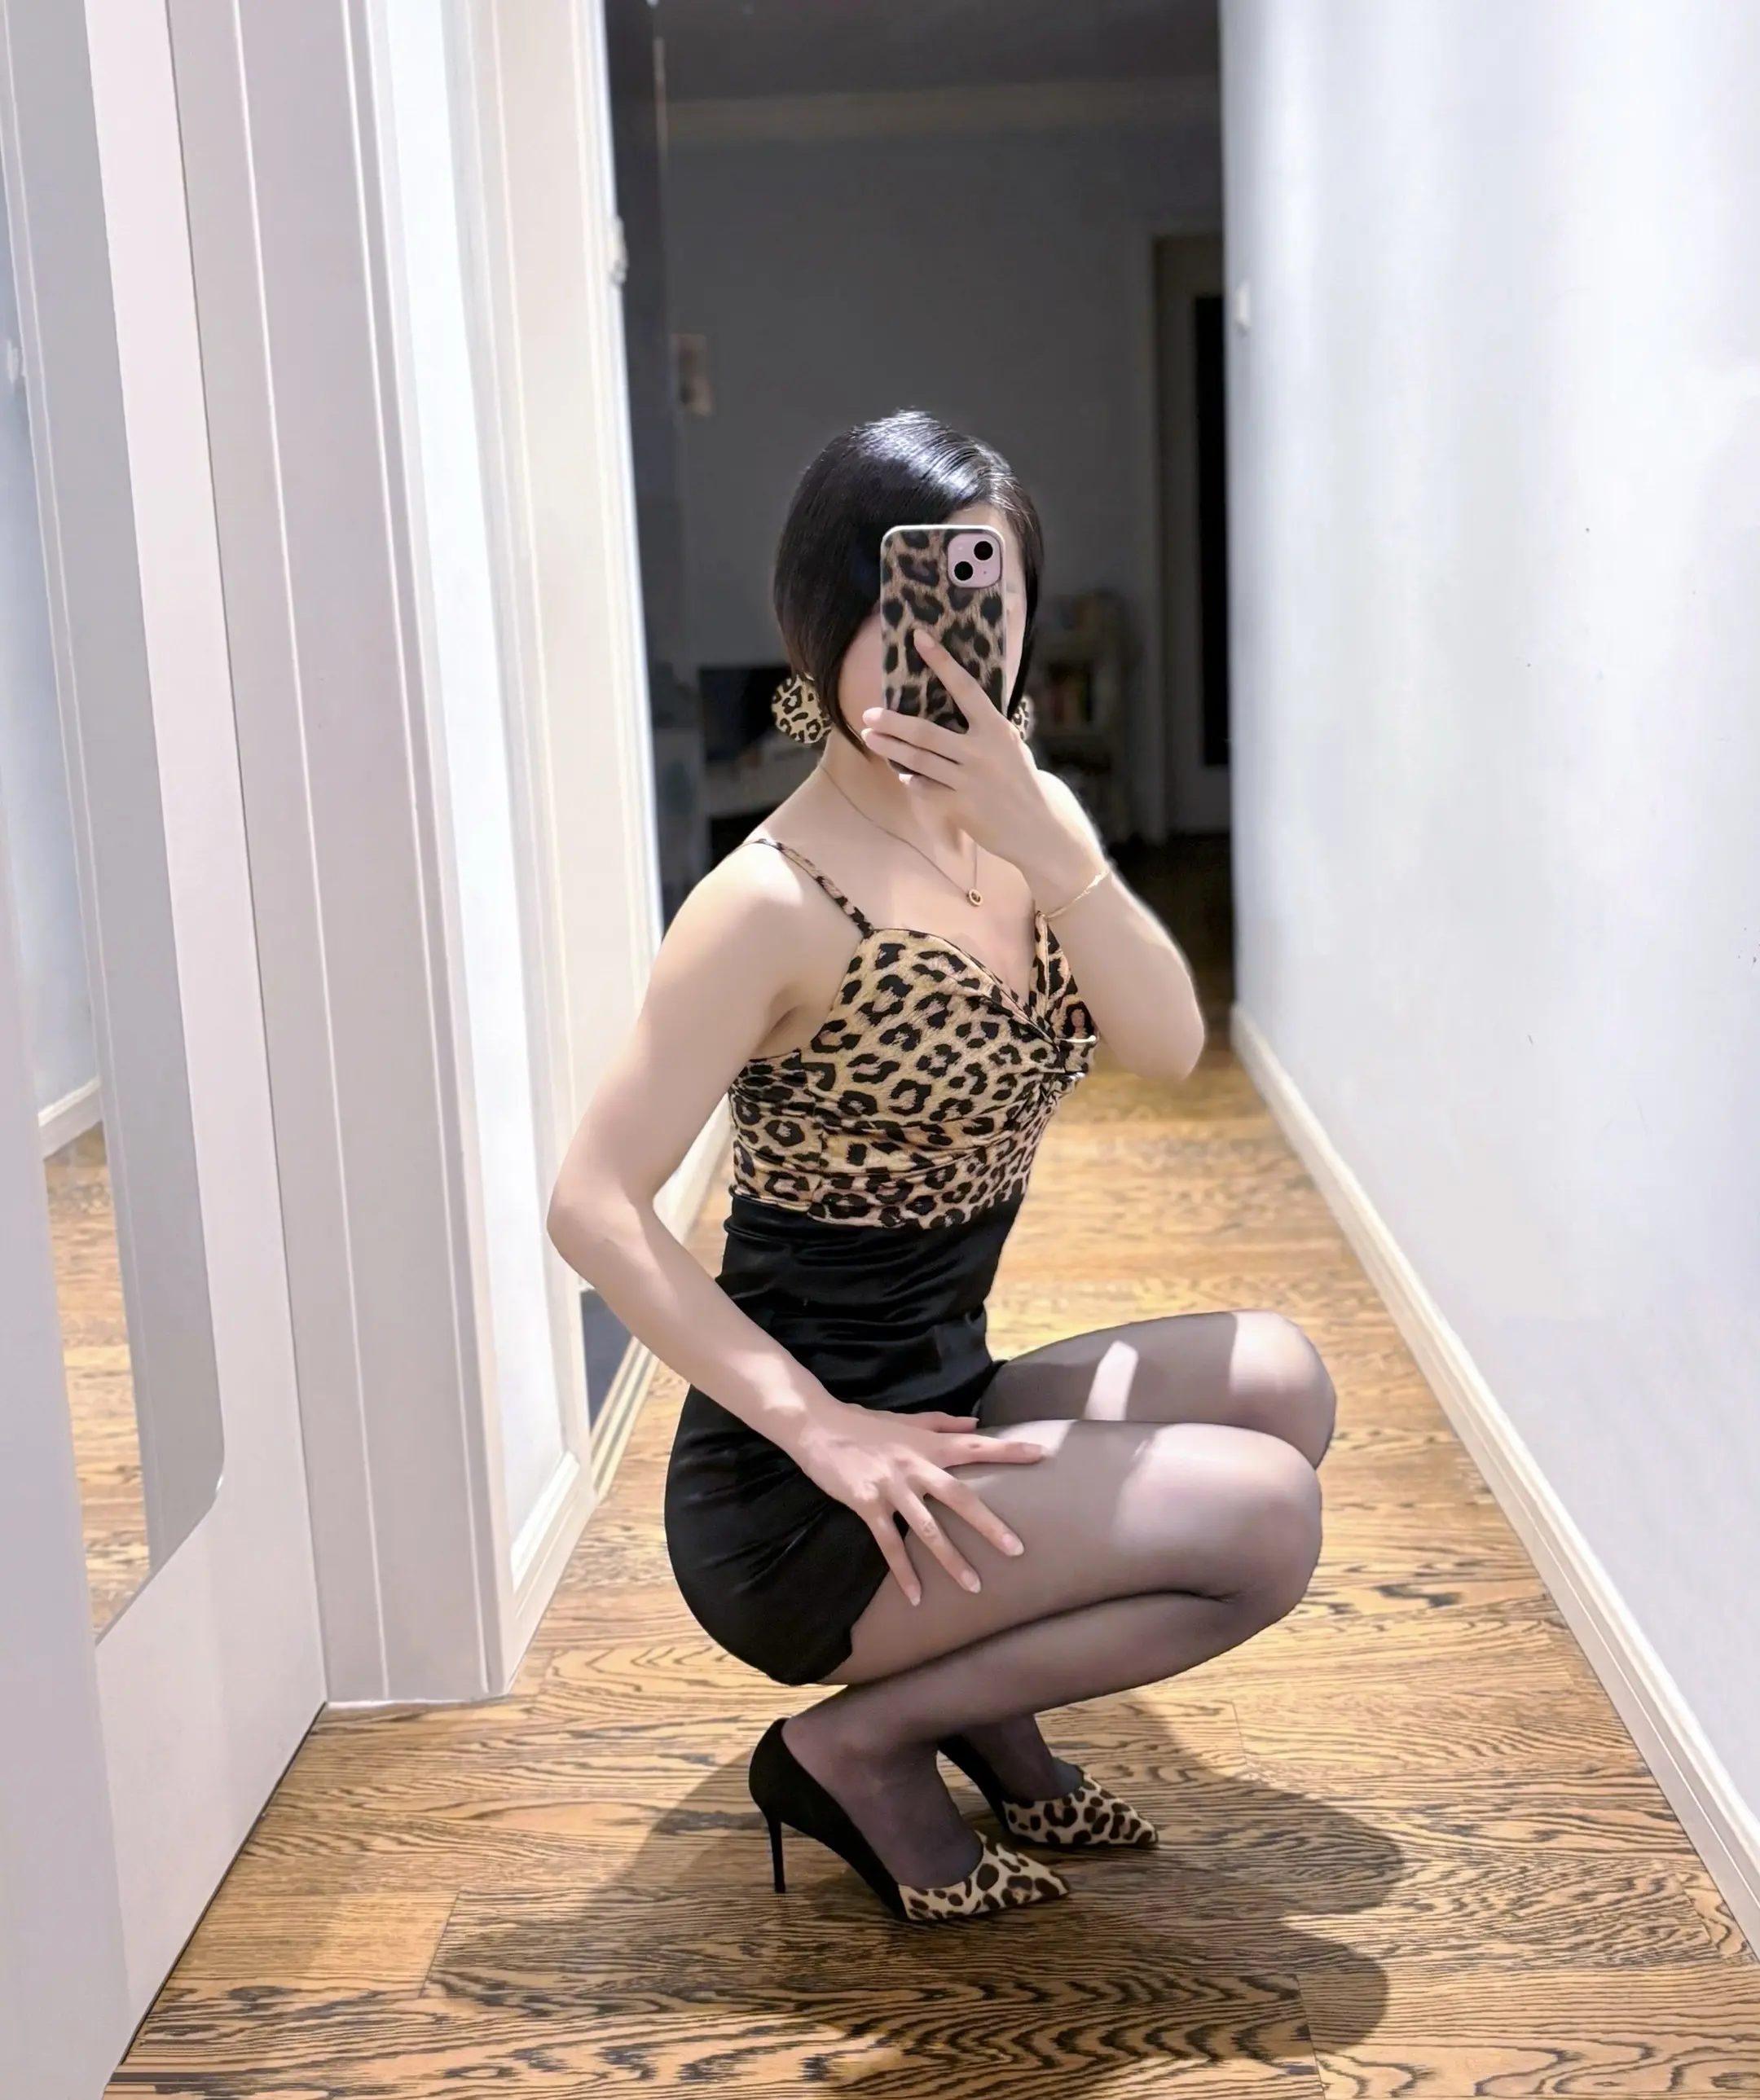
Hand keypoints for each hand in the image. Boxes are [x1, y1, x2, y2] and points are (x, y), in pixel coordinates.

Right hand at [791, 1399, 1045, 1603]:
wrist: (817, 1426)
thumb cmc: (865, 1424)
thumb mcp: (907, 1419)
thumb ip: (944, 1423)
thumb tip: (977, 1423)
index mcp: (928, 1443)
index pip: (976, 1445)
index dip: (1008, 1451)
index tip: (1041, 1455)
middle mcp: (914, 1465)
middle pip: (959, 1496)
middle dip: (988, 1524)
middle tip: (1016, 1549)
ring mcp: (891, 1486)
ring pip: (927, 1528)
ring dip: (951, 1559)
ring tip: (974, 1586)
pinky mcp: (866, 1504)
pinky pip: (889, 1544)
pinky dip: (903, 1572)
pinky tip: (916, 1597)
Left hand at [860, 630, 1102, 899]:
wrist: (1035, 827)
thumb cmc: (1020, 781)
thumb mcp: (1010, 746)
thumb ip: (984, 728)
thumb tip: (956, 706)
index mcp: (996, 729)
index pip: (964, 687)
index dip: (941, 662)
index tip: (919, 639)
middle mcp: (980, 752)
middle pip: (925, 732)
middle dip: (892, 722)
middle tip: (868, 713)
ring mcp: (967, 780)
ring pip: (917, 760)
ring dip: (890, 748)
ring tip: (869, 737)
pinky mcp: (958, 805)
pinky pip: (925, 788)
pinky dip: (912, 781)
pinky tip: (903, 775)